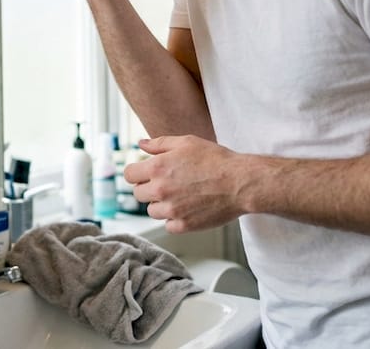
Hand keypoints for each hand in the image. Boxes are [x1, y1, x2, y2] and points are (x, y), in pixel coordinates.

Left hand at [123, 135, 247, 232]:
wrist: (241, 182)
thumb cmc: (216, 160)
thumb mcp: (187, 142)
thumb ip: (159, 144)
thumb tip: (140, 144)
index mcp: (157, 168)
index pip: (129, 175)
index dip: (137, 173)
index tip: (146, 174)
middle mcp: (160, 190)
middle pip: (138, 194)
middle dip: (148, 188)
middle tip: (167, 184)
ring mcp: (172, 210)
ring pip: (152, 211)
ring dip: (161, 205)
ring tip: (180, 195)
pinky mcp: (184, 225)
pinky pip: (168, 225)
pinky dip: (175, 219)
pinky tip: (188, 208)